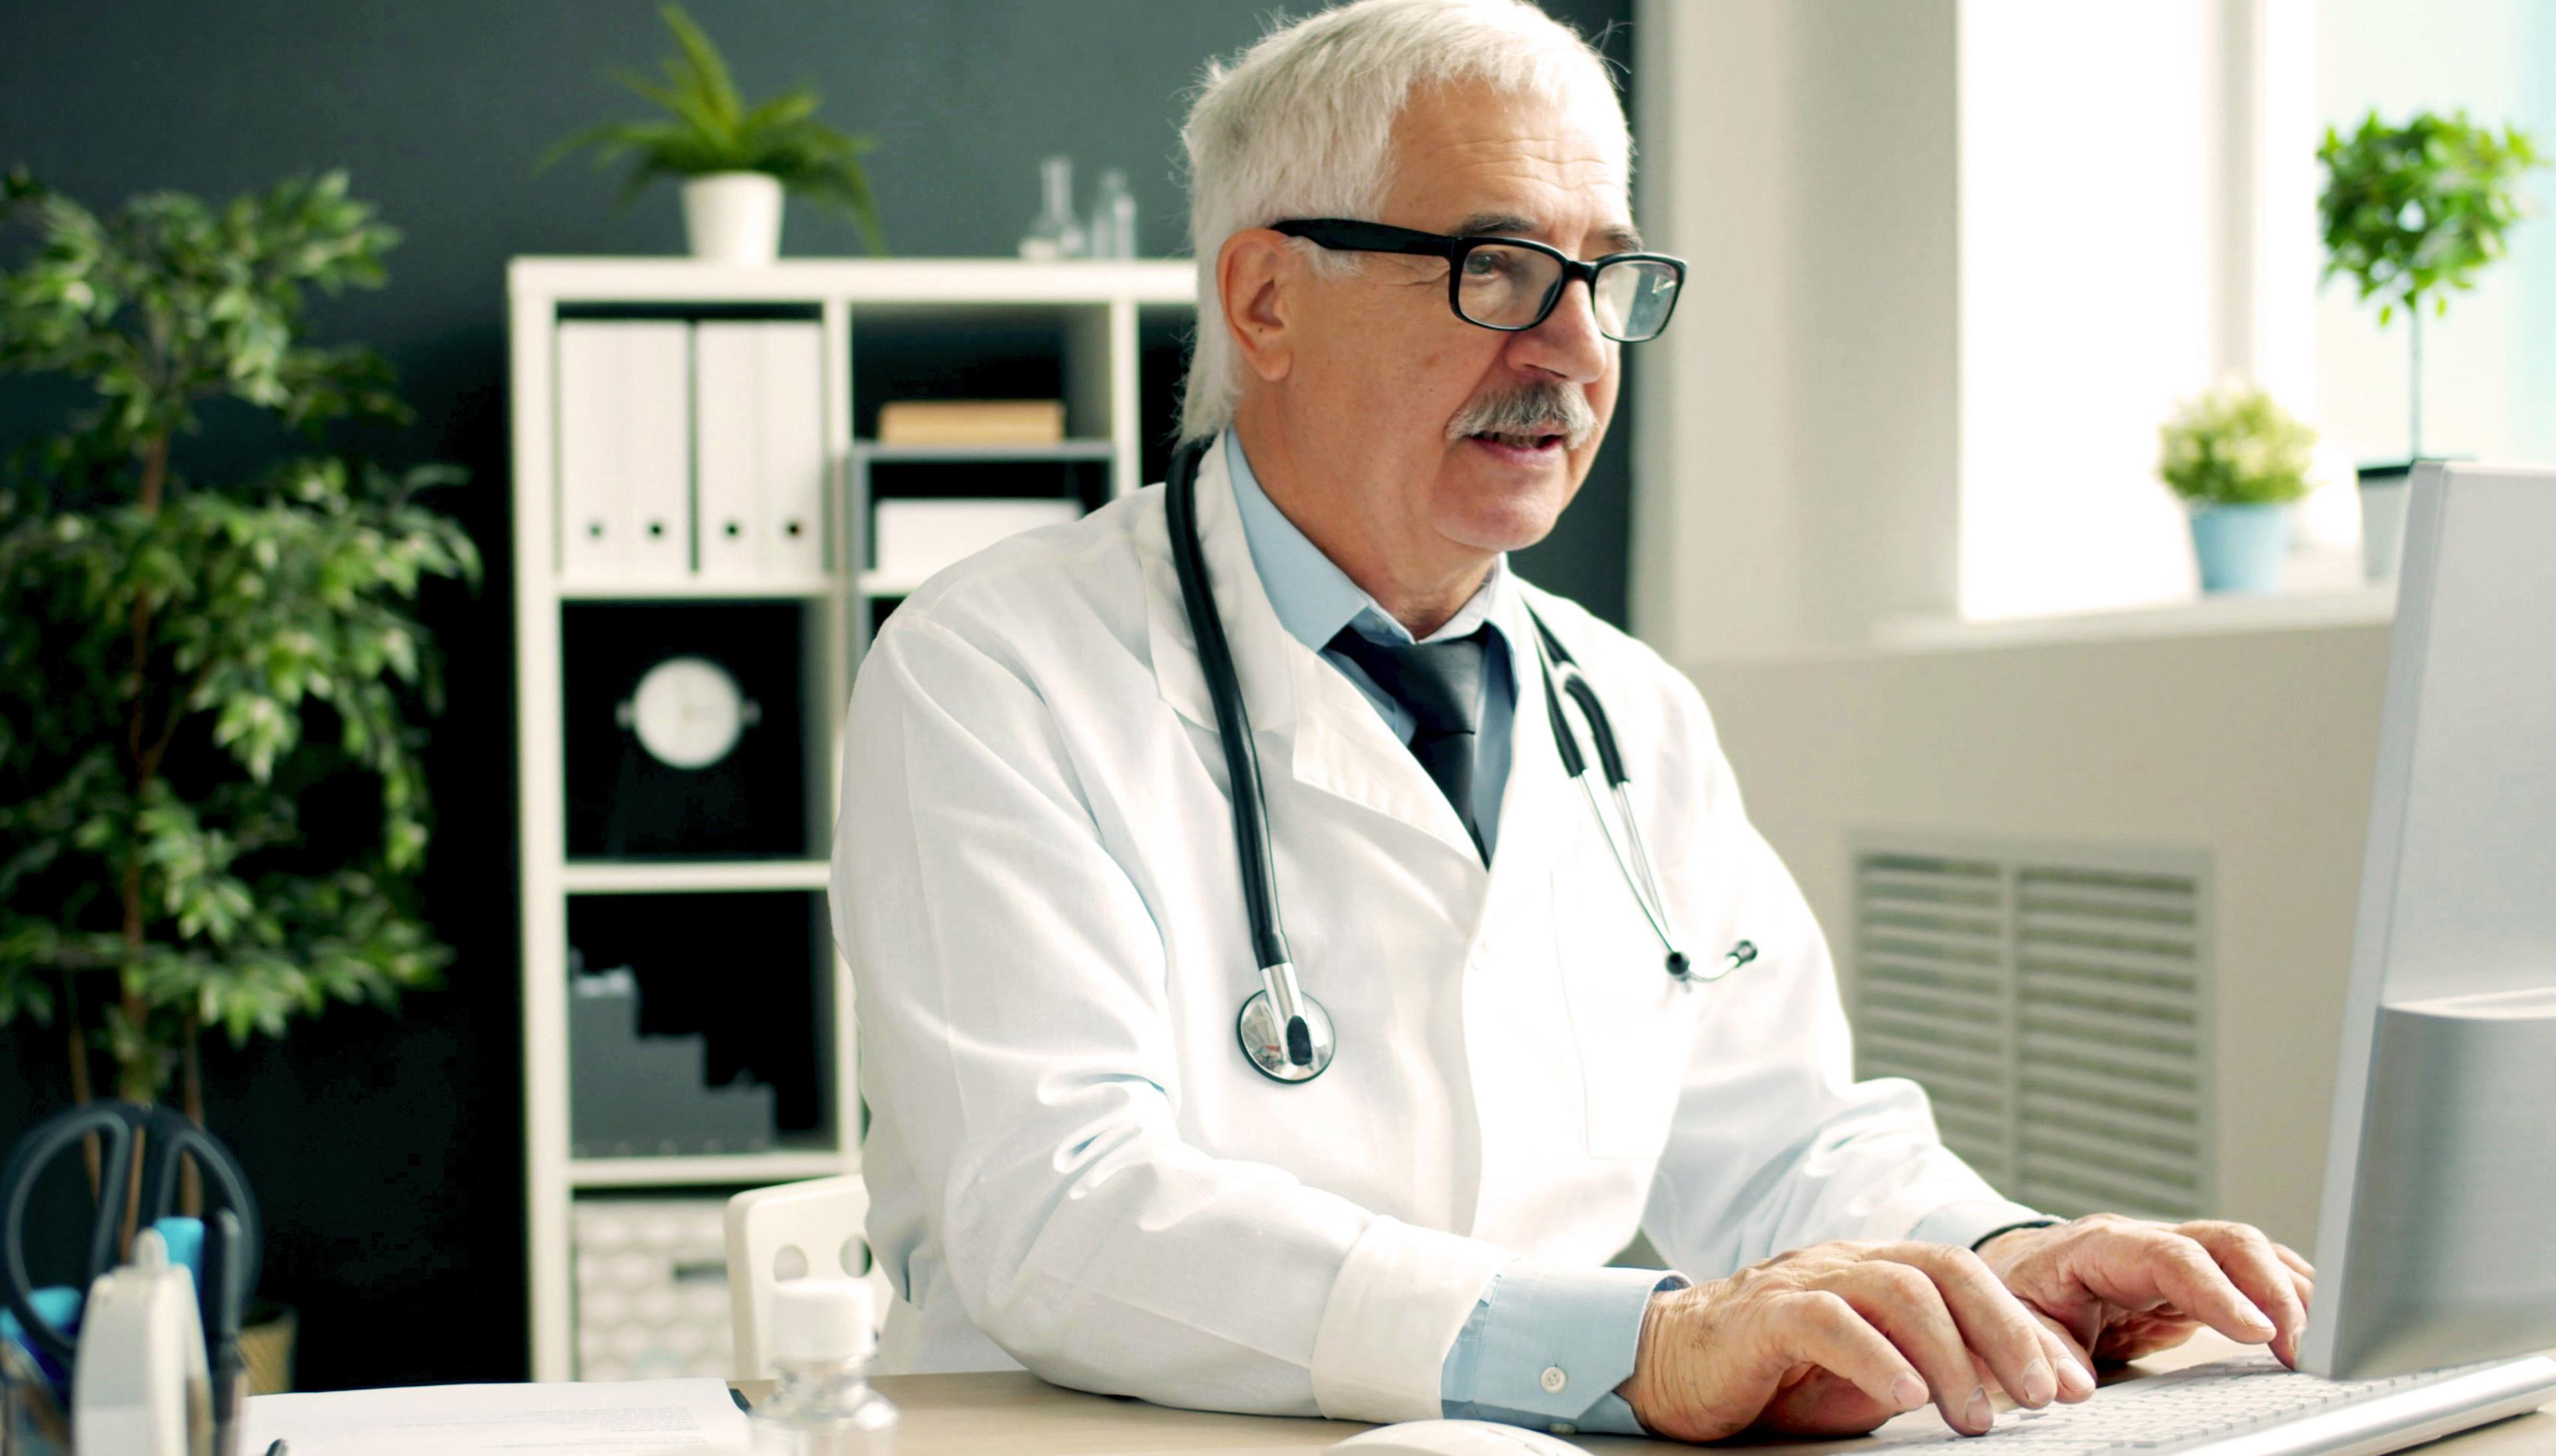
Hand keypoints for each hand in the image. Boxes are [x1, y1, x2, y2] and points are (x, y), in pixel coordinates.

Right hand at [1615, 1240, 2098, 1441]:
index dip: (2029, 1329)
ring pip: (1898, 1291)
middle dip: (2010, 1332)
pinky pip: (1828, 1320)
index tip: (2079, 1385)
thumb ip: (1923, 1374)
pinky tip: (1906, 1396)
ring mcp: (1805, 1281)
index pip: (1969, 1282)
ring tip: (1979, 1418)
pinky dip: (1875, 1357)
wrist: (1665, 1367)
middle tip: (2051, 1395)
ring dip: (1952, 1357)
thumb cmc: (1771, 1378)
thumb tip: (2007, 1400)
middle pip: (1947, 1272)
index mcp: (1878, 1273)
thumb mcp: (1864, 1380)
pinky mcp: (1762, 1314)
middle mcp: (1848, 1264)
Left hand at [1975, 1215, 2315, 1368]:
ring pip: (2252, 1255)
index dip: (2218, 1292)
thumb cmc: (2018, 1296)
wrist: (2017, 1273)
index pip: (2172, 1258)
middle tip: (2306, 1348)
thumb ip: (2041, 1349)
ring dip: (2294, 1294)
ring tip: (2326, 1345)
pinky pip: (2255, 1277)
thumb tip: (2072, 1387)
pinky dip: (2291, 1297)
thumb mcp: (2013, 1322)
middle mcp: (2148, 1242)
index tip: (2258, 1332)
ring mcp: (2179, 1256)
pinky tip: (2317, 1328)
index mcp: (2101, 1247)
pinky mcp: (2200, 1282)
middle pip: (2227, 1243)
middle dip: (2275, 1290)